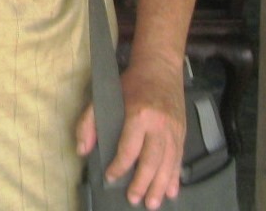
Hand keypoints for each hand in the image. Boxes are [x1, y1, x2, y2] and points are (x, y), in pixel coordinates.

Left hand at [75, 56, 186, 208]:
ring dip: (160, 186)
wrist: (161, 67)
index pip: (129, 148)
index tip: (111, 177)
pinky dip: (175, 177)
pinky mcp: (182, 132)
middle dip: (142, 183)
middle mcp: (159, 125)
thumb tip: (82, 150)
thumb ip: (89, 122)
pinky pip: (179, 158)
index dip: (119, 166)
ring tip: (152, 203)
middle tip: (134, 200)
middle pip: (152, 160)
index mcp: (139, 115)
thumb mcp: (104, 95)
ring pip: (169, 164)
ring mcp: (174, 130)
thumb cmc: (131, 82)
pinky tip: (172, 191)